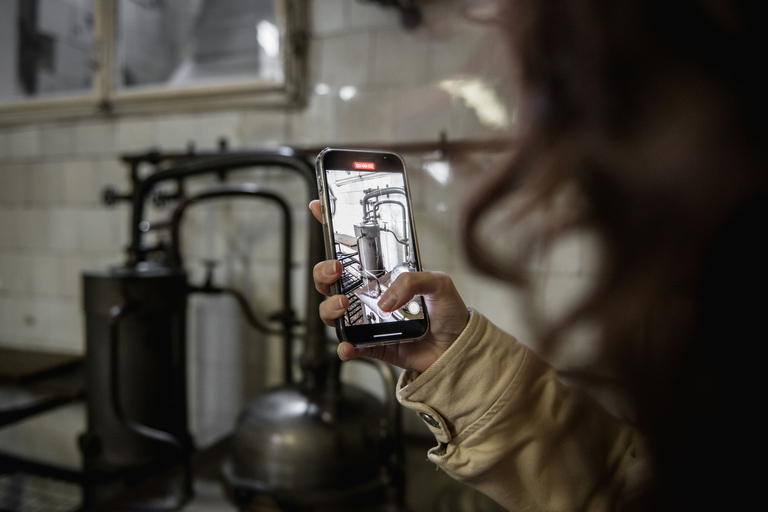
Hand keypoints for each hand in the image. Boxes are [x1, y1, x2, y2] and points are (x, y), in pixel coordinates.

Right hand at [310, 200, 468, 372]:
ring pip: (331, 311)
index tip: (318, 206)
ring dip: (329, 307)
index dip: (332, 226)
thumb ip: (413, 281)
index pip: (352, 248)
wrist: (457, 349)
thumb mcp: (438, 283)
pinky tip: (348, 345)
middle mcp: (369, 294)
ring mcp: (366, 320)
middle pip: (330, 280)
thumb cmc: (447, 311)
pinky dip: (343, 346)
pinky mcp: (370, 344)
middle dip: (322, 272)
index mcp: (382, 273)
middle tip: (336, 269)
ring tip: (343, 304)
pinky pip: (347, 345)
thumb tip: (384, 300)